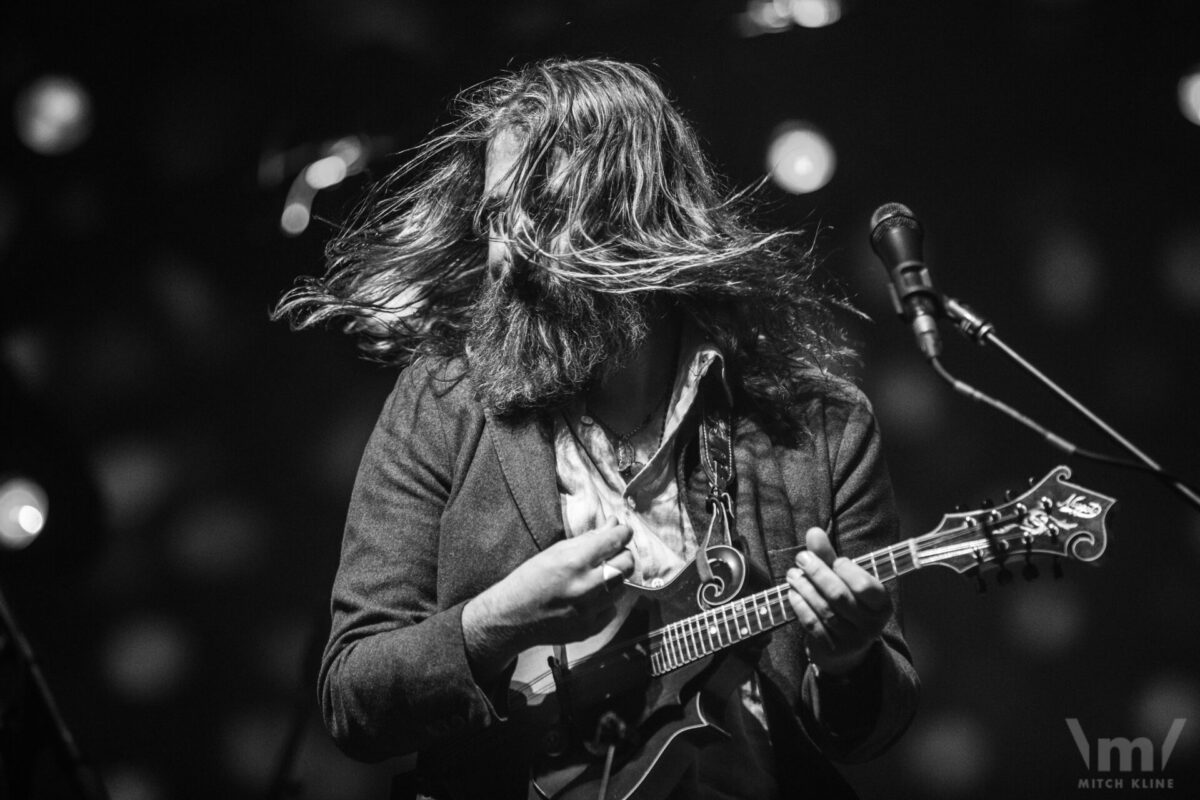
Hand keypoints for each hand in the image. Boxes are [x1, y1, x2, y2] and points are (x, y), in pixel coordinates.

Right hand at [462, 519, 635, 676]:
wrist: (511, 618)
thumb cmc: (529, 580)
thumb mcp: (554, 552)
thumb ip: (587, 539)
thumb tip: (612, 525)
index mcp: (573, 562)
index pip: (614, 541)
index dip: (622, 533)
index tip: (622, 532)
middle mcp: (584, 587)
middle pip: (626, 564)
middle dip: (622, 554)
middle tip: (612, 553)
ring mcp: (589, 611)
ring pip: (622, 587)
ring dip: (614, 578)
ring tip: (596, 576)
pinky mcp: (590, 628)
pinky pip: (611, 609)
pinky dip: (605, 601)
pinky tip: (589, 597)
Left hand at [786, 527, 890, 676]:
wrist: (845, 649)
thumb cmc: (845, 604)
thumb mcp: (843, 580)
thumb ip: (829, 557)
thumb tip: (813, 532)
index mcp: (882, 605)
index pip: (865, 586)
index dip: (847, 570)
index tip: (834, 560)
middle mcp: (871, 625)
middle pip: (839, 595)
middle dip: (817, 573)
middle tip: (801, 558)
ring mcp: (852, 640)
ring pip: (824, 610)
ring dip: (804, 588)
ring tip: (793, 574)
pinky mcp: (832, 649)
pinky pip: (813, 624)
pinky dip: (800, 606)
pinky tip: (792, 594)